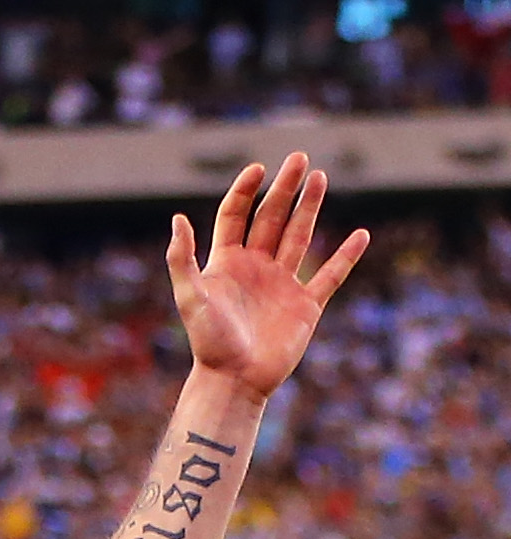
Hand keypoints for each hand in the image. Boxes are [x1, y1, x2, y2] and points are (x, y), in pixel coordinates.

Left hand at [167, 152, 368, 401]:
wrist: (234, 380)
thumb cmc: (208, 342)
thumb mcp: (190, 297)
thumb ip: (182, 259)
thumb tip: (178, 218)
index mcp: (226, 263)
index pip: (236, 216)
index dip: (245, 191)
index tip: (259, 168)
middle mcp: (255, 268)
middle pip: (272, 218)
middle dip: (285, 188)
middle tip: (299, 157)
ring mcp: (282, 284)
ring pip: (299, 237)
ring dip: (310, 208)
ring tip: (320, 177)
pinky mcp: (306, 306)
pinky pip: (330, 276)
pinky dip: (346, 257)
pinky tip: (360, 235)